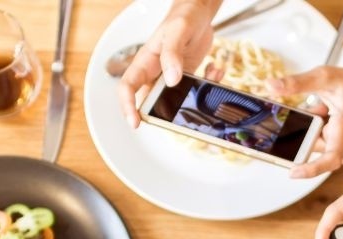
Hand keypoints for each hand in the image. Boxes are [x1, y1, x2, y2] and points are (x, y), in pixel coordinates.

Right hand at [117, 1, 216, 127]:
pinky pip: (194, 91)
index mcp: (145, 61)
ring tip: (209, 78)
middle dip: (165, 111)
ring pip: (174, 101)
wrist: (199, 12)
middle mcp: (155, 73)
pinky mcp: (187, 78)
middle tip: (181, 115)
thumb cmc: (183, 16)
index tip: (134, 121)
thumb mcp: (177, 30)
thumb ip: (172, 54)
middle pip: (149, 101)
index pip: (127, 87)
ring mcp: (171, 78)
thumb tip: (171, 80)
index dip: (127, 106)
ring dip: (191, 99)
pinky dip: (208, 85)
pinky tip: (215, 70)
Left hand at [265, 62, 342, 178]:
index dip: (310, 169)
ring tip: (321, 106)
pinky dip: (317, 126)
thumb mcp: (326, 77)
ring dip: (311, 126)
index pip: (329, 160)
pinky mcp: (341, 145)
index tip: (292, 172)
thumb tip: (271, 86)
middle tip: (301, 113)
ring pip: (315, 142)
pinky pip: (320, 140)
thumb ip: (297, 83)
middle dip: (302, 132)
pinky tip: (323, 110)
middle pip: (314, 148)